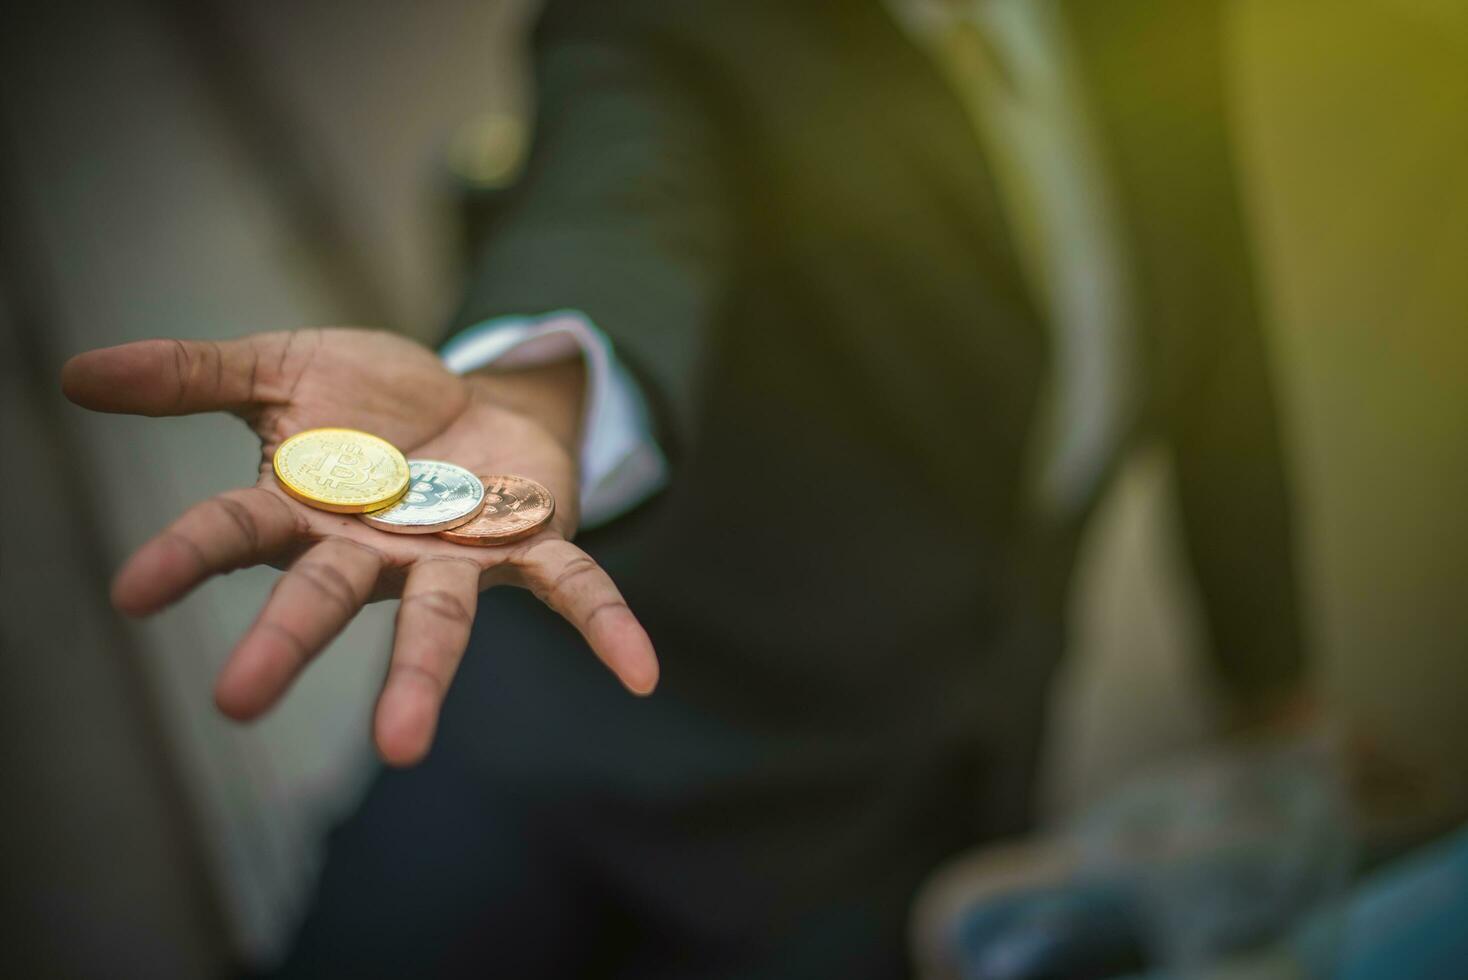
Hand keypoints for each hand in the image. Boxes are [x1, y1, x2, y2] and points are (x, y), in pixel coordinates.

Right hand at [62, 328, 658, 764]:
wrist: (468, 394)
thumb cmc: (368, 401)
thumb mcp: (282, 368)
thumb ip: (195, 373)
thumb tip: (77, 372)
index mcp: (308, 507)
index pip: (233, 533)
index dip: (186, 556)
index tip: (131, 590)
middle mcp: (376, 548)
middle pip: (324, 595)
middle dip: (285, 642)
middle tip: (234, 699)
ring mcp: (453, 552)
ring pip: (436, 619)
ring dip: (420, 677)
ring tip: (399, 747)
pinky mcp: (529, 540)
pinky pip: (574, 587)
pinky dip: (607, 627)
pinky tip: (643, 675)